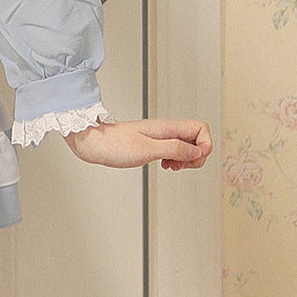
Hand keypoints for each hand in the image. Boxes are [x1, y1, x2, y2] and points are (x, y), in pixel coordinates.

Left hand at [64, 117, 212, 170]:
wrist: (92, 143)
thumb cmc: (114, 144)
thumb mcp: (147, 150)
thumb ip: (173, 149)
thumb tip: (196, 152)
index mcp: (167, 128)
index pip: (201, 128)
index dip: (205, 145)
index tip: (193, 159)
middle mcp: (165, 131)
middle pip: (196, 139)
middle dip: (196, 156)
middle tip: (182, 166)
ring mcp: (159, 138)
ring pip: (185, 146)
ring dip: (185, 160)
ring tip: (172, 167)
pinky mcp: (151, 145)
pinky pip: (172, 151)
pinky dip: (174, 161)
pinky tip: (164, 166)